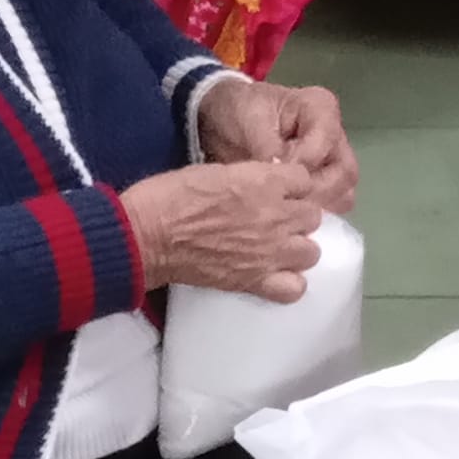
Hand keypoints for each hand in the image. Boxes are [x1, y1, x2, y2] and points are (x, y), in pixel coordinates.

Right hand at [121, 161, 324, 304]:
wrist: (146, 236)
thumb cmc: (171, 196)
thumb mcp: (214, 170)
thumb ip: (247, 177)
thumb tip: (263, 185)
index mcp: (264, 182)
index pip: (303, 179)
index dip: (289, 185)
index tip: (276, 189)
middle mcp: (276, 216)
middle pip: (312, 216)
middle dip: (295, 215)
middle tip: (273, 219)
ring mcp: (269, 252)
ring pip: (311, 252)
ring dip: (296, 248)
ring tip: (276, 248)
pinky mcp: (255, 281)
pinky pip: (294, 289)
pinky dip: (288, 284)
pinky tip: (274, 275)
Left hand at [196, 78, 357, 214]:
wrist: (226, 122)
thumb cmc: (240, 113)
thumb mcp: (248, 120)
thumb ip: (266, 145)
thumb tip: (278, 171)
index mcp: (320, 108)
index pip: (324, 143)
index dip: (301, 164)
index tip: (274, 176)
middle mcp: (335, 136)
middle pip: (344, 172)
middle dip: (315, 192)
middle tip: (284, 202)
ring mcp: (332, 162)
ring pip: (343, 193)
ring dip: (318, 207)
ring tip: (286, 212)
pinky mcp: (323, 184)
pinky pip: (331, 206)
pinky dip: (314, 215)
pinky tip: (288, 219)